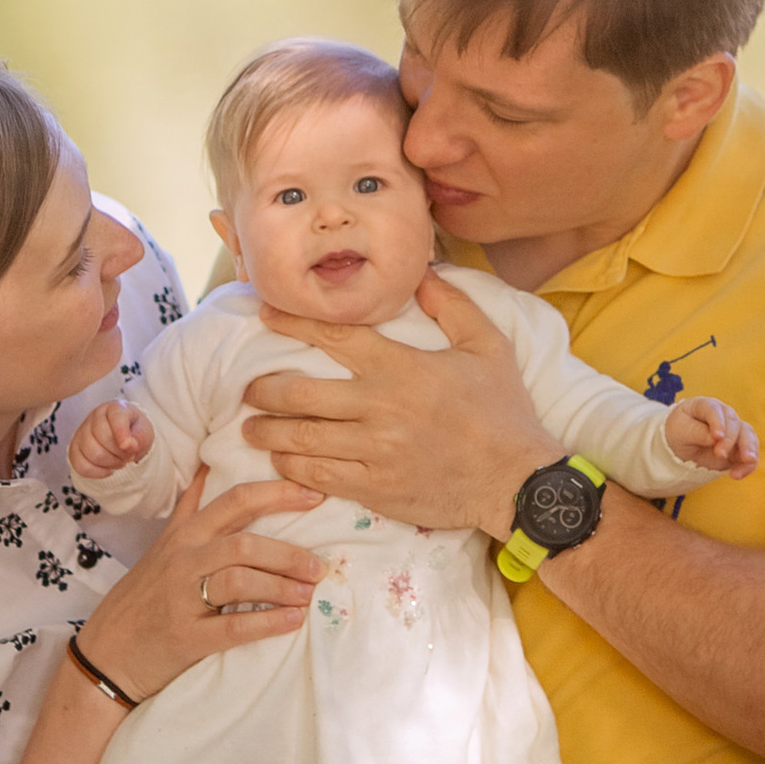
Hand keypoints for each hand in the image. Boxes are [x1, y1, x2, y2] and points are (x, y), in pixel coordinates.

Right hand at [71, 398, 152, 480]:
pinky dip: (97, 472)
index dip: (122, 433)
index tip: (129, 447)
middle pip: (103, 439)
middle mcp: (95, 416)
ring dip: (110, 463)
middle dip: (120, 453)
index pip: (116, 418)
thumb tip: (129, 445)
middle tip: (128, 456)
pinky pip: (81, 465)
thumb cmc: (134, 432)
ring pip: (92, 454)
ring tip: (119, 461)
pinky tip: (107, 469)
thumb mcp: (144, 432)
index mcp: (114, 408)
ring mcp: (82, 432)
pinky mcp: (75, 448)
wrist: (124, 438)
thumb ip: (140, 437)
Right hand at [76, 465, 322, 704]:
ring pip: (240, 580)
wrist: (107, 652)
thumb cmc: (142, 597)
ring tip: (310, 593)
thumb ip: (190, 509)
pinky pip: (234, 628)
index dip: (278, 494)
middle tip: (319, 564)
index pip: (235, 500)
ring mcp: (182, 598)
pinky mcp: (186, 637)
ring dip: (283, 586)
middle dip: (288, 552)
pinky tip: (293, 621)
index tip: (315, 494)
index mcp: (183, 534)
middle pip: (243, 541)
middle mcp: (182, 559)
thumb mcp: (162, 546)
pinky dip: (268, 623)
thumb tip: (210, 465)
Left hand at [241, 271, 559, 538]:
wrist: (517, 482)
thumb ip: (453, 306)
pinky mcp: (375, 491)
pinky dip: (293, 468)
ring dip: (267, 433)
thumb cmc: (503, 412)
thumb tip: (423, 273)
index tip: (265, 314)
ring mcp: (373, 454)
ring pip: (301, 440)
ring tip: (251, 427)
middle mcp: (378, 409)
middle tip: (247, 389)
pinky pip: (320, 477)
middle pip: (299, 395)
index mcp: (400, 369)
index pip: (333, 337)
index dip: (291, 323)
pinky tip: (282, 462)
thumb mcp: (488, 346)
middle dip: (263, 391)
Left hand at [663, 394, 757, 476]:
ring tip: (747, 460)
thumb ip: (696, 432)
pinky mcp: (740, 449)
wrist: (682, 447)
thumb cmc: (679, 433)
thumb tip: (714, 438)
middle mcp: (724, 415)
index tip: (717, 437)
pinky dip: (748, 465)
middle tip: (720, 454)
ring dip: (749, 448)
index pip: (714, 410)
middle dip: (729, 439)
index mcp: (706, 406)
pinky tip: (736, 475)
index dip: (717, 422)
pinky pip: (751, 456)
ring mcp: (735, 432)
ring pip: (748, 435)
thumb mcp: (680, 432)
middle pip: (734, 423)